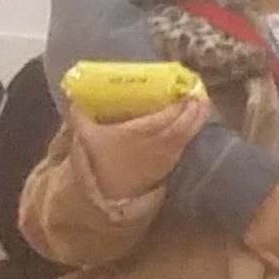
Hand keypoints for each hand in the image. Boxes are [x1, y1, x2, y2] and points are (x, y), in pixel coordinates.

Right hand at [65, 94, 206, 199]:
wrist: (108, 190)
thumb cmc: (99, 160)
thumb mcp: (86, 136)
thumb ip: (80, 115)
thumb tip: (74, 96)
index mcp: (139, 134)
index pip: (165, 117)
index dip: (178, 104)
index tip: (185, 88)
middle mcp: (157, 143)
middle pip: (183, 124)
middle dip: (195, 107)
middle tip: (199, 89)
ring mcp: (167, 154)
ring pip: (189, 133)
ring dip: (199, 117)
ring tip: (204, 101)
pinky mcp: (171, 162)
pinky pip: (186, 142)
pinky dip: (194, 129)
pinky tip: (198, 119)